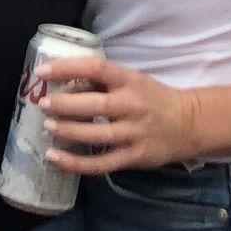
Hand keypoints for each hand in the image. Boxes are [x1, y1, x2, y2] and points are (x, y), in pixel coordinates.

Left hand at [37, 56, 205, 174]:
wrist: (187, 124)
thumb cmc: (151, 98)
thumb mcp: (132, 81)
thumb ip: (102, 81)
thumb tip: (62, 79)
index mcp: (130, 80)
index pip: (97, 68)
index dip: (68, 67)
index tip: (44, 70)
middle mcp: (132, 105)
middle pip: (95, 105)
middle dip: (65, 104)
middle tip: (43, 104)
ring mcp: (133, 134)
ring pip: (96, 135)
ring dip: (69, 131)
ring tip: (47, 128)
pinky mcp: (133, 157)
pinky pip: (100, 163)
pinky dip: (75, 163)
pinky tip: (54, 158)